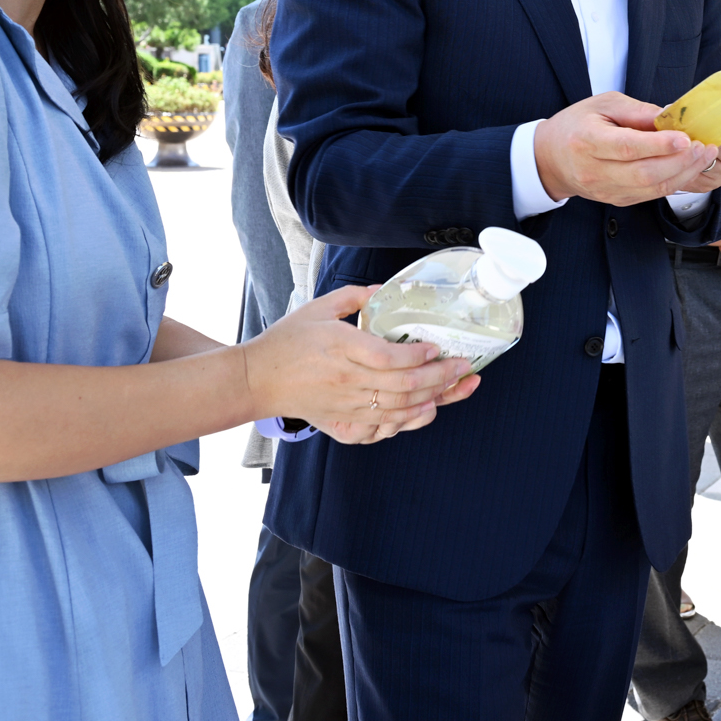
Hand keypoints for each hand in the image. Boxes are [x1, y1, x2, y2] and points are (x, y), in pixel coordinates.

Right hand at [243, 285, 477, 445]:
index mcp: (341, 349)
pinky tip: (425, 412)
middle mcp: (347, 382)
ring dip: (433, 400)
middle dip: (441, 377)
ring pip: (399, 410)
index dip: (419, 355)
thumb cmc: (286, 342)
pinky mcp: (342, 424)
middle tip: (463, 367)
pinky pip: (381, 430)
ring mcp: (345, 407)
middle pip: (404, 387)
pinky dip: (406, 423)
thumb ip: (354, 297)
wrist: (256, 380)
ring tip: (456, 388)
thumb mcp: (318, 308)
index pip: (390, 358)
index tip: (437, 346)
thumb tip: (385, 290)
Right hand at [534, 92, 717, 206]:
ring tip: (704, 156)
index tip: (686, 138)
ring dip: (683, 174)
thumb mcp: (603, 104)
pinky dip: (673, 183)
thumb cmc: (578, 124)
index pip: (627, 147)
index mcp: (588, 140)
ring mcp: (605, 190)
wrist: (552, 157)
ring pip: (651, 188)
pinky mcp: (616, 200)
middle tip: (703, 147)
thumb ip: (637, 111)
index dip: (659, 145)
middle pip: (644, 173)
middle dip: (680, 162)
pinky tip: (688, 168)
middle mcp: (594, 170)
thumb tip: (670, 114)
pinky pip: (650, 195)